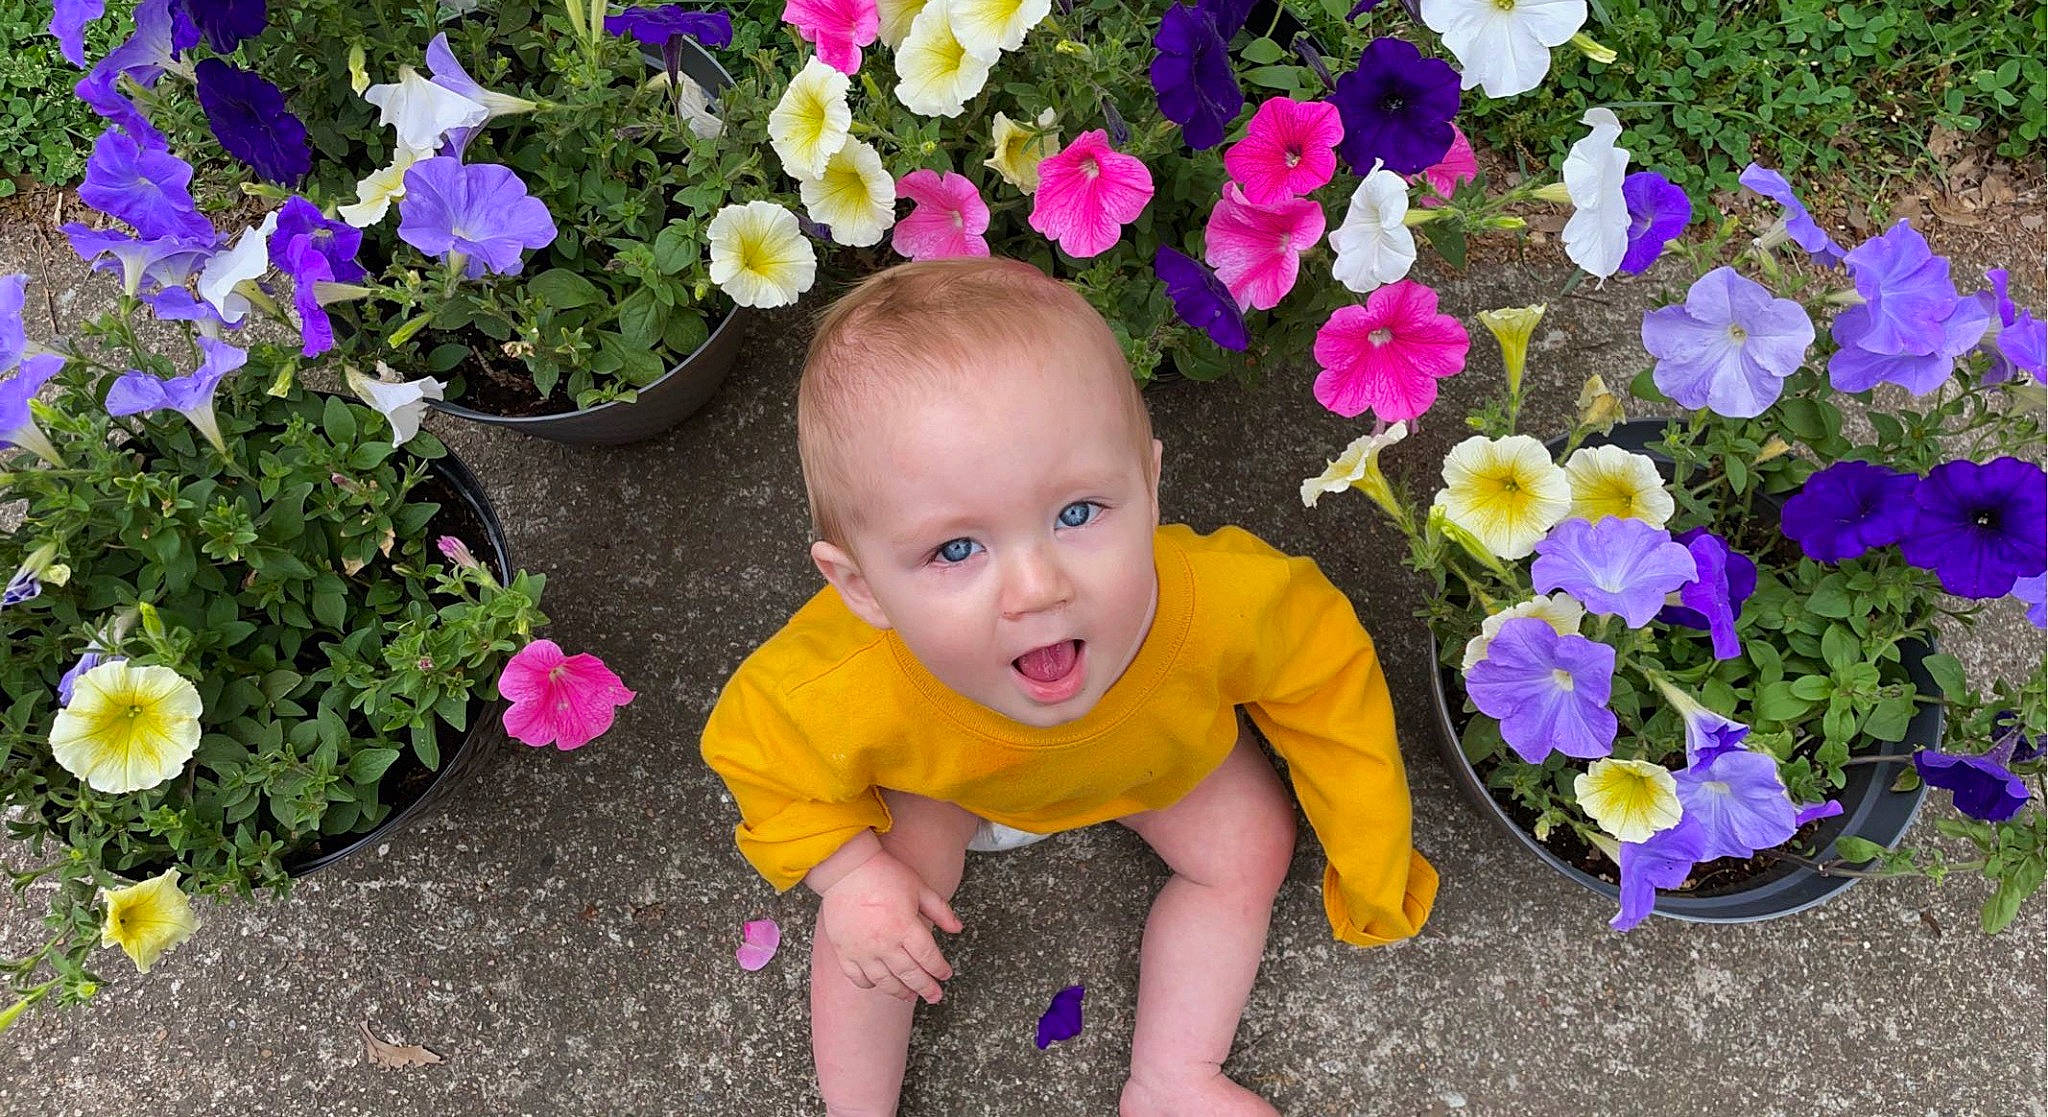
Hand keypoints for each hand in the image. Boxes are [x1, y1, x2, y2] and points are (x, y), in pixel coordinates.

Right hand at [817, 849, 963, 1004]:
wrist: (846, 868)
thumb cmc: (884, 874)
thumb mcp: (919, 887)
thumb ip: (941, 910)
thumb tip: (958, 929)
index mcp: (905, 927)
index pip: (928, 957)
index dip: (939, 969)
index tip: (945, 974)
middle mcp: (885, 943)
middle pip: (910, 974)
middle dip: (926, 987)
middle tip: (935, 996)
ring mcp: (862, 950)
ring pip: (885, 981)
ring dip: (900, 991)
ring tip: (910, 996)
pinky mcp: (844, 951)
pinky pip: (857, 977)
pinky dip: (869, 984)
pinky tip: (878, 984)